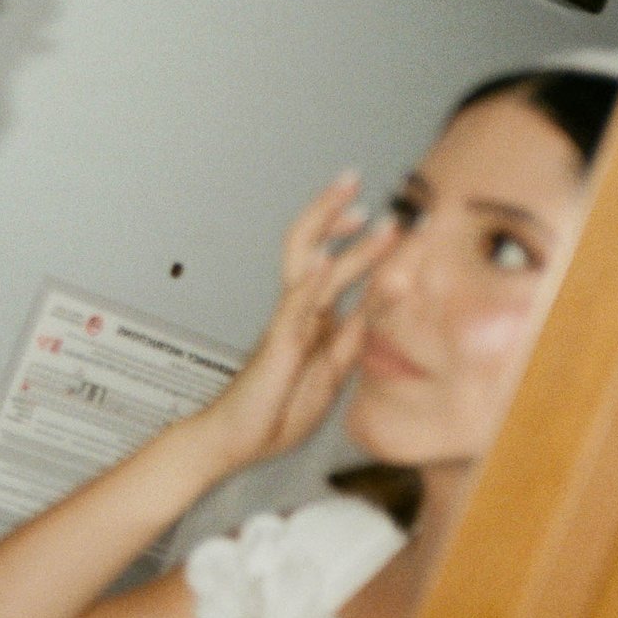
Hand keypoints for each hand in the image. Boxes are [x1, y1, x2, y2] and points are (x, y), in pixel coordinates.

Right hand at [185, 173, 387, 475]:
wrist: (232, 440)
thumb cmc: (273, 412)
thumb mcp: (329, 376)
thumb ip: (350, 342)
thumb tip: (375, 312)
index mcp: (311, 320)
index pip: (337, 268)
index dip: (359, 238)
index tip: (385, 212)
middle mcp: (299, 314)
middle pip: (312, 247)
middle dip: (332, 210)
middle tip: (352, 177)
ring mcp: (288, 326)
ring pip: (311, 269)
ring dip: (339, 239)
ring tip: (362, 212)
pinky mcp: (279, 345)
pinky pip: (295, 307)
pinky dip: (311, 280)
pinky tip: (323, 259)